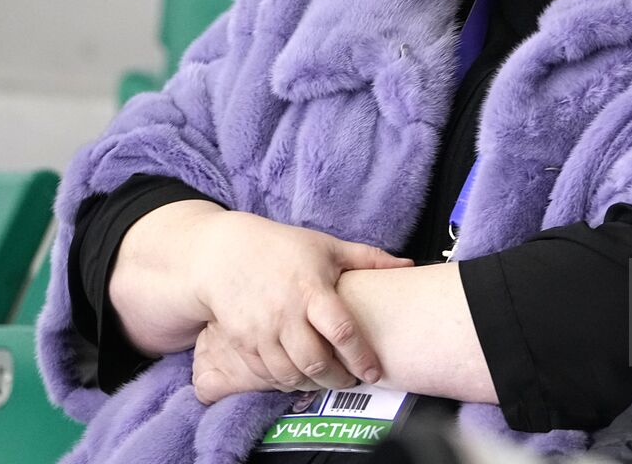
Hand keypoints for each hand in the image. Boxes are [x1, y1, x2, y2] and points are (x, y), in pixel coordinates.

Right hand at [189, 211, 410, 397]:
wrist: (223, 254)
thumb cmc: (281, 248)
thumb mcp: (326, 247)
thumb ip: (368, 259)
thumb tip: (408, 265)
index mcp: (311, 289)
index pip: (341, 330)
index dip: (361, 356)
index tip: (374, 372)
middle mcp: (285, 313)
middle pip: (316, 362)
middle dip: (338, 379)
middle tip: (351, 380)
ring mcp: (260, 331)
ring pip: (291, 374)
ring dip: (313, 384)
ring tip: (327, 379)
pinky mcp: (242, 343)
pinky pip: (267, 375)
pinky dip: (286, 382)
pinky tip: (300, 376)